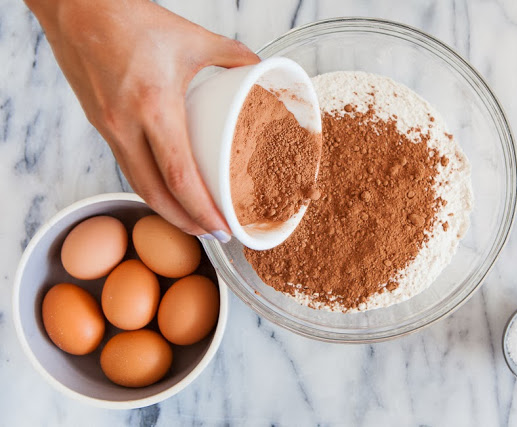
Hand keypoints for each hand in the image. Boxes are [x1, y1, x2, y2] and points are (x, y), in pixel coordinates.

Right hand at [25, 0, 259, 240]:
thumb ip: (233, 55)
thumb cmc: (130, 20)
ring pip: (138, 185)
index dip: (203, 211)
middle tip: (212, 233)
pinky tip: (167, 187)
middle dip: (186, 224)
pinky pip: (126, 167)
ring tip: (193, 218)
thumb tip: (261, 70)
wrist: (77, 8)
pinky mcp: (99, 125)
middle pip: (156, 196)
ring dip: (166, 210)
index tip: (223, 227)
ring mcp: (108, 128)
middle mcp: (126, 126)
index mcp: (154, 107)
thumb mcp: (192, 38)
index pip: (180, 178)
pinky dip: (149, 186)